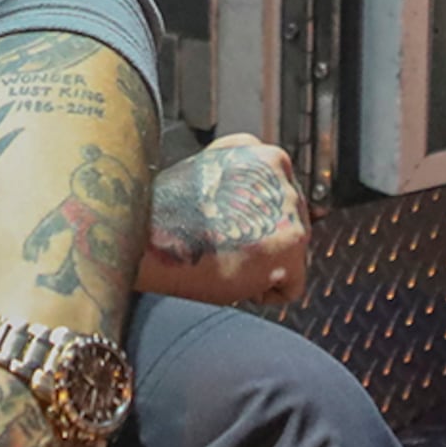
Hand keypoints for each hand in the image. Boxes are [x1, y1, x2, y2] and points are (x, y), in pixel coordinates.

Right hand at [141, 134, 310, 306]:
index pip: (278, 197)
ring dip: (262, 265)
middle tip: (224, 245)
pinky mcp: (291, 244)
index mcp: (260, 154)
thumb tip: (299, 213)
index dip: (254, 221)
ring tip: (225, 256)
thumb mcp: (209, 176)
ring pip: (292, 253)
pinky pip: (292, 285)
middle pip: (290, 223)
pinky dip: (263, 292)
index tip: (233, 228)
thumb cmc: (167, 215)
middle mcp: (279, 174)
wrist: (146, 237)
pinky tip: (233, 275)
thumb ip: (247, 182)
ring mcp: (288, 208)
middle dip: (263, 242)